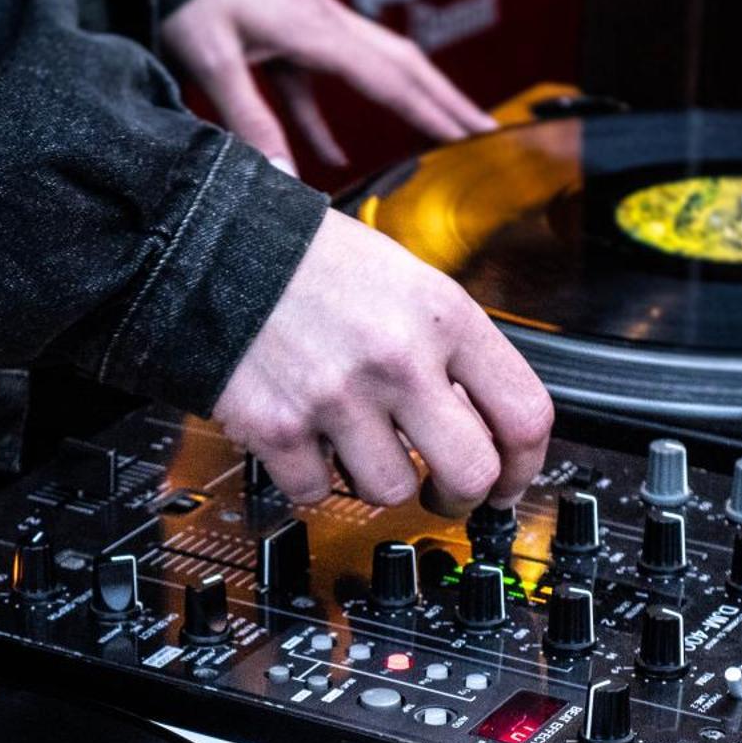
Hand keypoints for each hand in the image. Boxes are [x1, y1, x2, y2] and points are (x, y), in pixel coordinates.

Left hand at [160, 0, 494, 169]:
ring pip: (377, 68)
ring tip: (439, 138)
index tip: (473, 140)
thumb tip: (285, 176)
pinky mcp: (286, 36)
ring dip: (410, 102)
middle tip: (488, 136)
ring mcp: (311, 29)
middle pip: (406, 66)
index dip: (433, 114)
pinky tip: (332, 154)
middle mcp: (327, 26)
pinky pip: (319, 85)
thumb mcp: (212, 59)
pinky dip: (330, 120)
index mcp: (318, 32)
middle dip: (448, 102)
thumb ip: (249, 119)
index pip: (392, 80)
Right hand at [212, 209, 552, 514]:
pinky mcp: (280, 429)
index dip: (526, 466)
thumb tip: (482, 423)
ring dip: (377, 480)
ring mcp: (339, 398)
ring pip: (392, 491)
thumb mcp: (406, 281)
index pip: (525, 414)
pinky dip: (311, 477)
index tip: (510, 482)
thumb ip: (449, 349)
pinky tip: (306, 438)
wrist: (216, 246)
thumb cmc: (312, 262)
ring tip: (357, 445)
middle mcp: (398, 358)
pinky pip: (317, 492)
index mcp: (442, 316)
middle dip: (462, 496)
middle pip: (472, 472)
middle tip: (443, 492)